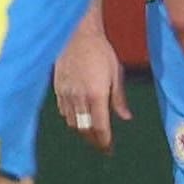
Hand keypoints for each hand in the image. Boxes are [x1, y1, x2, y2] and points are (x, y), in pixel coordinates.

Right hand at [54, 28, 131, 154]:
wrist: (77, 34)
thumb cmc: (100, 51)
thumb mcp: (116, 73)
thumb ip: (119, 98)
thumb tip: (126, 117)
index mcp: (96, 95)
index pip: (100, 128)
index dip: (104, 142)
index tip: (109, 150)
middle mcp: (79, 98)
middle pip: (84, 130)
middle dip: (93, 141)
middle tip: (101, 146)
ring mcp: (66, 93)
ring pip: (72, 122)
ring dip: (82, 131)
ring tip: (90, 133)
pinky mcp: (56, 88)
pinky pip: (62, 111)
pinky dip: (70, 118)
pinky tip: (77, 117)